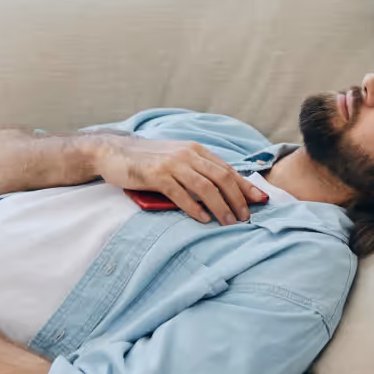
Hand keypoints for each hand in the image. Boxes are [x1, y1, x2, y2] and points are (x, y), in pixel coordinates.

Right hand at [94, 138, 267, 224]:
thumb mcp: (177, 158)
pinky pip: (180, 194)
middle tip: (245, 218)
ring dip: (221, 207)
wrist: (114, 152)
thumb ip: (197, 169)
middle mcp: (188, 154)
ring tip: (229, 223)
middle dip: (238, 199)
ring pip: (205, 187)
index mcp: (196, 150)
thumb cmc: (148, 159)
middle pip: (222, 178)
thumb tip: (223, 189)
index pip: (227, 169)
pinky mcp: (156, 175)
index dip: (245, 186)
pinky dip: (194, 208)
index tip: (260, 201)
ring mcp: (172, 164)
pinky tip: (203, 219)